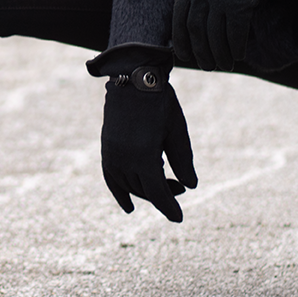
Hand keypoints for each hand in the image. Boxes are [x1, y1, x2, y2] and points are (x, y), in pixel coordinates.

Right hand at [87, 44, 196, 222]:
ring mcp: (112, 154)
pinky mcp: (107, 148)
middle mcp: (124, 159)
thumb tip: (190, 186)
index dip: (169, 208)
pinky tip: (128, 205)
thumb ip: (183, 160)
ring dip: (146, 191)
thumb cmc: (160, 102)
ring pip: (129, 185)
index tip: (179, 218)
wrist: (133, 78)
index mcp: (144, 156)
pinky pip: (111, 178)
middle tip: (180, 188)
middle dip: (163, 195)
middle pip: (144, 190)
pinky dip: (119, 192)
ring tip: (165, 184)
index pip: (158, 193)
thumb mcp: (177, 130)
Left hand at [172, 0, 293, 71]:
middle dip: (200, 52)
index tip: (185, 55)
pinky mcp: (242, 0)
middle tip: (208, 65)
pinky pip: (236, 32)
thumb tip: (203, 17)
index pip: (179, 16)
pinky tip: (239, 55)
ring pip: (214, 35)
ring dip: (219, 55)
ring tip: (225, 64)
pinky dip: (236, 47)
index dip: (180, 39)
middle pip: (196, 29)